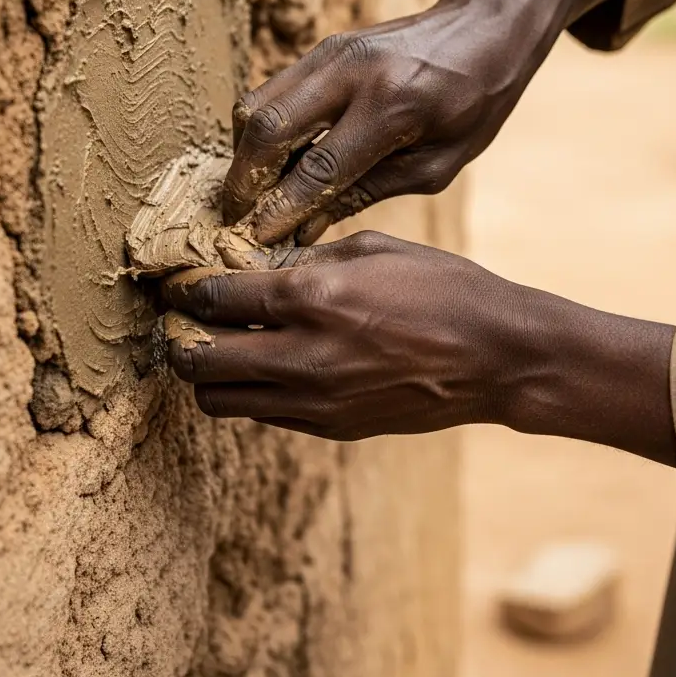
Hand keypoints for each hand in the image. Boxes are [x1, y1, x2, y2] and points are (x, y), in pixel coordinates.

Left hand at [162, 231, 675, 465]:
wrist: (495, 357)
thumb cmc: (444, 289)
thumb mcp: (375, 249)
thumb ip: (310, 259)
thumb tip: (263, 268)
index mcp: (313, 297)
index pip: (214, 297)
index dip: (185, 288)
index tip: (180, 281)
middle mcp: (302, 354)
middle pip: (197, 358)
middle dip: (180, 335)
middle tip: (187, 319)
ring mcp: (315, 400)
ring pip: (218, 399)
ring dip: (210, 371)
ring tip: (225, 346)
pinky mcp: (330, 427)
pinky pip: (262, 414)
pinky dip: (251, 391)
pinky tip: (273, 365)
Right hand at [222, 0, 626, 241]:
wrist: (483, 28)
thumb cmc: (473, 105)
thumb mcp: (437, 164)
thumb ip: (370, 192)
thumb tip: (305, 227)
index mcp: (393, 106)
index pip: (318, 166)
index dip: (282, 207)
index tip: (257, 238)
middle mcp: (352, 72)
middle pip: (268, 128)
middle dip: (243, 180)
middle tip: (235, 218)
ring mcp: (330, 52)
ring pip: (257, 104)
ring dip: (244, 155)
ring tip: (250, 194)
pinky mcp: (321, 47)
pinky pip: (270, 91)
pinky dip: (259, 131)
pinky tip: (270, 162)